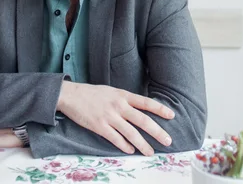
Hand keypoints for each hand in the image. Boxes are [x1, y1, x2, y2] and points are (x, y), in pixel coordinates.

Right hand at [57, 81, 173, 155]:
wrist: (71, 95)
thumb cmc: (91, 93)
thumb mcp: (110, 91)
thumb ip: (124, 99)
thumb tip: (138, 109)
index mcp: (122, 95)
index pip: (145, 102)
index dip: (160, 109)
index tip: (171, 115)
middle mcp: (118, 105)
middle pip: (143, 120)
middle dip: (157, 131)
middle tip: (168, 140)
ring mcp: (109, 116)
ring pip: (131, 133)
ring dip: (143, 144)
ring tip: (150, 152)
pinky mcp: (99, 126)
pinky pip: (116, 139)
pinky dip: (125, 146)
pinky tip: (131, 150)